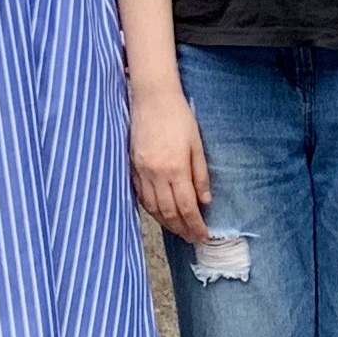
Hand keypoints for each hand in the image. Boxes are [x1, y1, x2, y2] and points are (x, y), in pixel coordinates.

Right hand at [129, 87, 212, 244]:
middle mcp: (156, 174)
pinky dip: (151, 209)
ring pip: (153, 208)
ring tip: (179, 230)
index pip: (187, 207)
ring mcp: (141, 171)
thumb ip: (200, 174)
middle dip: (182, 229)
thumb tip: (205, 201)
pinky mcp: (132, 166)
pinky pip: (141, 196)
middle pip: (169, 213)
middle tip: (192, 239)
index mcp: (176, 168)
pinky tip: (159, 214)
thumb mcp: (197, 144)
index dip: (196, 225)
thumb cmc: (178, 117)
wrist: (152, 97)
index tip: (203, 236)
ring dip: (166, 223)